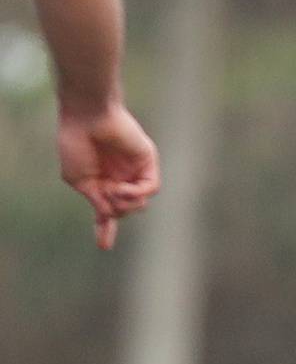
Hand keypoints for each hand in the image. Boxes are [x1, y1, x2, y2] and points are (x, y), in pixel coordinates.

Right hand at [56, 102, 158, 249]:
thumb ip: (96, 200)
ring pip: (140, 203)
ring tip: (111, 190)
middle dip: (114, 211)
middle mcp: (119, 177)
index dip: (104, 229)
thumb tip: (111, 215)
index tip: (103, 246)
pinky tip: (120, 187)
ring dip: (124, 203)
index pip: (107, 210)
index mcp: (101, 181)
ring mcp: (135, 171)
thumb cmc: (76, 143)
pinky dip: (135, 194)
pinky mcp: (148, 162)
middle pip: (126, 210)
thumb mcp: (78, 179)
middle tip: (104, 196)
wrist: (87, 116)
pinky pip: (150, 189)